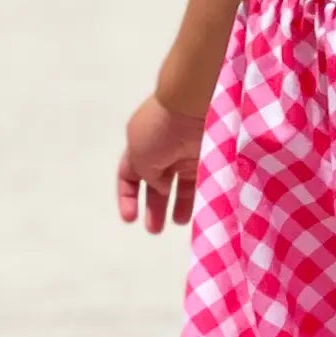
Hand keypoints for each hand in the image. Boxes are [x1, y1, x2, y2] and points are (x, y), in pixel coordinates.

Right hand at [117, 95, 204, 233]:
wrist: (192, 106)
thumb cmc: (159, 129)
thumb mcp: (139, 155)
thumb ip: (145, 176)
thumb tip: (160, 187)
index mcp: (139, 146)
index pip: (129, 175)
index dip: (127, 197)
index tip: (129, 219)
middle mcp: (162, 150)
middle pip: (156, 184)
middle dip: (155, 207)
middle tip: (154, 230)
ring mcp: (185, 153)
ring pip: (181, 185)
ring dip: (179, 205)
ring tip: (179, 222)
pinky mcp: (208, 156)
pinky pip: (201, 182)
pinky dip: (198, 197)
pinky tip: (197, 212)